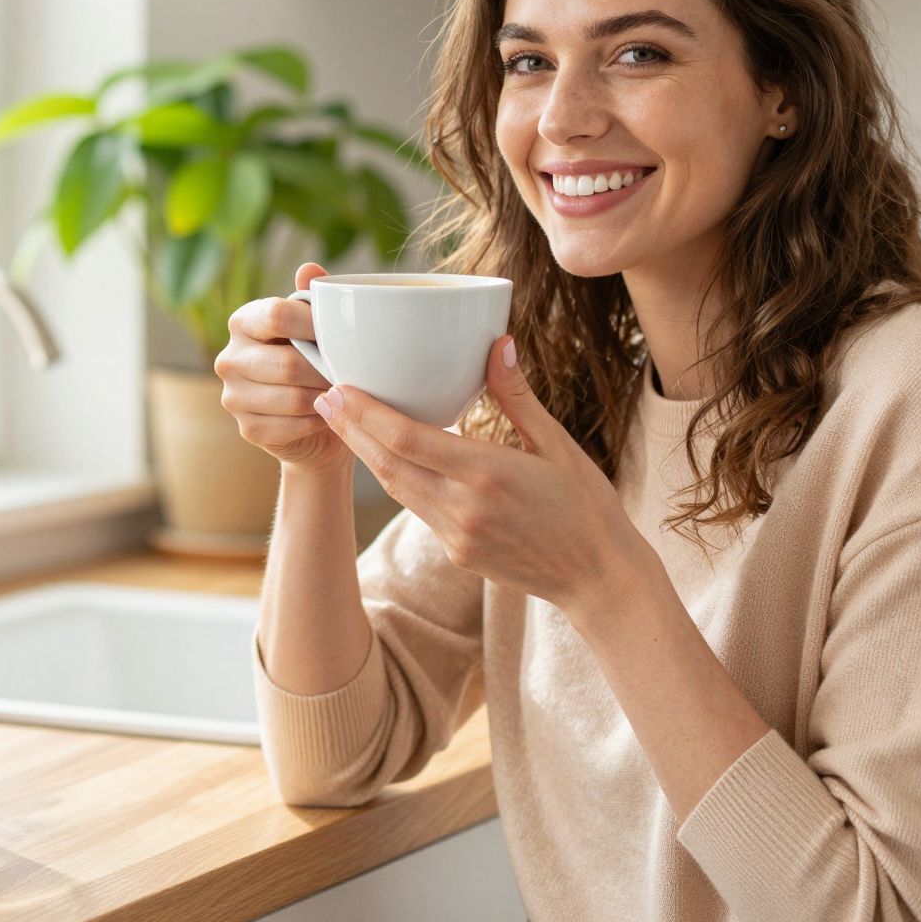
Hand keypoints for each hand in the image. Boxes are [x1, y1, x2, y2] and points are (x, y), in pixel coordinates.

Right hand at [214, 263, 349, 471]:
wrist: (315, 418)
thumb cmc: (316, 362)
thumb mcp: (316, 327)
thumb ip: (312, 298)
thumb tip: (308, 269)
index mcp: (243, 321)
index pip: (276, 315)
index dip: (313, 324)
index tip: (341, 333)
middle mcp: (229, 358)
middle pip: (287, 363)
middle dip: (325, 370)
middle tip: (349, 371)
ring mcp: (233, 396)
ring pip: (293, 397)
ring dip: (325, 397)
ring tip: (341, 391)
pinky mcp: (247, 429)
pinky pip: (292, 426)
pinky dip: (318, 421)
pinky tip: (326, 413)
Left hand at [312, 335, 653, 618]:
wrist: (597, 579)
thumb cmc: (586, 506)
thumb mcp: (558, 445)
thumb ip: (517, 397)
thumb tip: (497, 342)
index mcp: (488, 475)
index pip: (408, 441)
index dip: (365, 415)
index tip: (339, 388)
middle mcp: (464, 509)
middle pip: (389, 465)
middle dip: (351, 430)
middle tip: (324, 395)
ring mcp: (456, 535)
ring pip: (397, 488)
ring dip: (366, 454)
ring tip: (341, 420)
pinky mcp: (456, 551)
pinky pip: (416, 507)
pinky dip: (395, 477)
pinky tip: (385, 455)